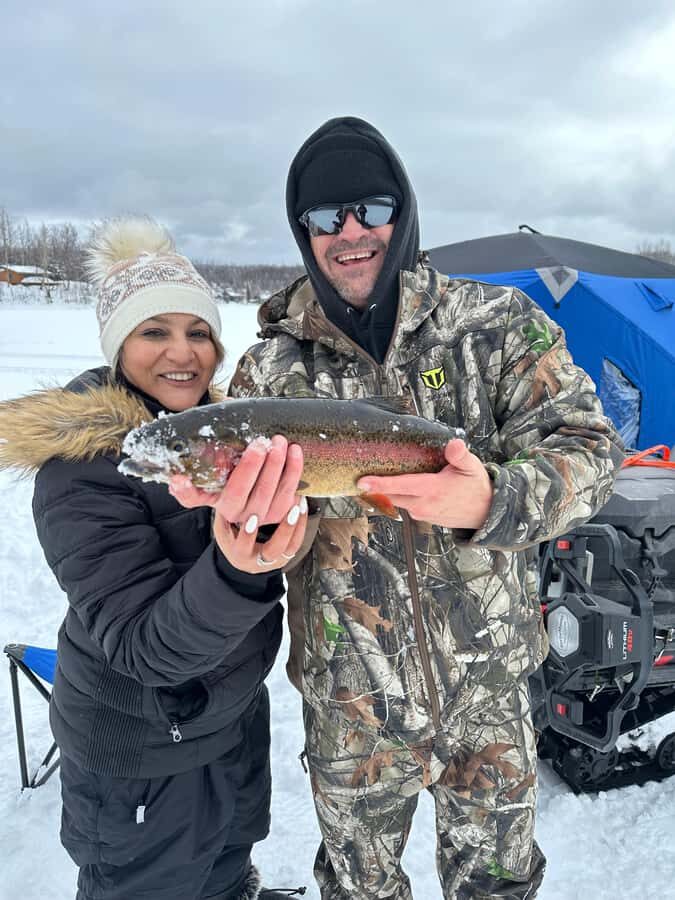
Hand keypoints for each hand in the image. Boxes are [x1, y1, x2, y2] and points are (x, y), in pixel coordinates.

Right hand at [169, 435, 308, 572]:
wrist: (243, 545)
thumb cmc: (227, 506)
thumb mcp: (207, 500)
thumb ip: (190, 492)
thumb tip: (175, 479)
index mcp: (227, 511)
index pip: (238, 489)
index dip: (249, 468)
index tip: (258, 445)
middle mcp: (247, 520)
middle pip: (262, 492)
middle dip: (272, 464)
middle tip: (277, 441)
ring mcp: (267, 525)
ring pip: (281, 499)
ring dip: (289, 472)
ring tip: (292, 449)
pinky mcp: (284, 528)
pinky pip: (295, 508)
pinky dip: (299, 489)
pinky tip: (300, 469)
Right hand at [211, 497, 307, 573]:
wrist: (243, 559)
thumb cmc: (231, 538)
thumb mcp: (222, 528)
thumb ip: (224, 513)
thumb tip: (224, 486)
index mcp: (239, 554)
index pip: (243, 546)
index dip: (248, 533)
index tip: (253, 517)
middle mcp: (258, 561)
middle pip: (274, 550)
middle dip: (284, 530)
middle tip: (292, 510)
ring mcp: (275, 560)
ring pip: (290, 546)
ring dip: (297, 524)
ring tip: (300, 504)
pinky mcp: (287, 555)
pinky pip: (297, 542)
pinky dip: (301, 524)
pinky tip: (302, 507)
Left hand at [356, 438, 492, 529]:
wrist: (485, 513)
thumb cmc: (476, 487)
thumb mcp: (472, 467)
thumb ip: (460, 455)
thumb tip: (454, 444)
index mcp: (433, 490)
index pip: (401, 486)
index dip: (380, 484)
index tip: (362, 481)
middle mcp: (423, 504)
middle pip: (391, 494)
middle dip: (376, 486)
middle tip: (360, 473)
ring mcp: (422, 513)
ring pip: (397, 500)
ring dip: (388, 490)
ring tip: (379, 476)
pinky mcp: (422, 517)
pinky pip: (405, 504)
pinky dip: (400, 495)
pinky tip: (401, 485)